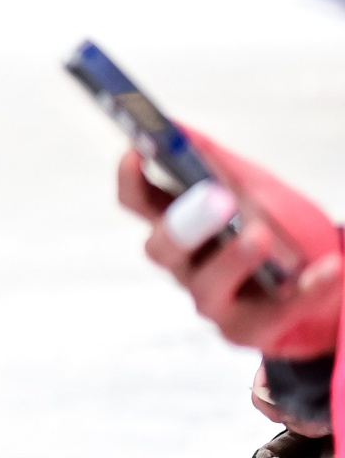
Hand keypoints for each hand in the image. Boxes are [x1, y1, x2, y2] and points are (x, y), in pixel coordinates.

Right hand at [117, 130, 341, 359]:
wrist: (310, 280)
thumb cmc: (273, 228)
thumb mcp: (249, 188)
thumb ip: (217, 163)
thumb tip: (179, 128)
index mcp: (177, 225)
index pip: (139, 203)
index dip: (132, 179)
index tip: (137, 151)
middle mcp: (184, 265)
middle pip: (162, 249)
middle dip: (186, 224)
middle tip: (217, 199)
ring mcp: (211, 300)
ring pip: (207, 285)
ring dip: (234, 258)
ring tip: (260, 235)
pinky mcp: (248, 329)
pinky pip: (274, 311)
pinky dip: (306, 288)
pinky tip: (330, 268)